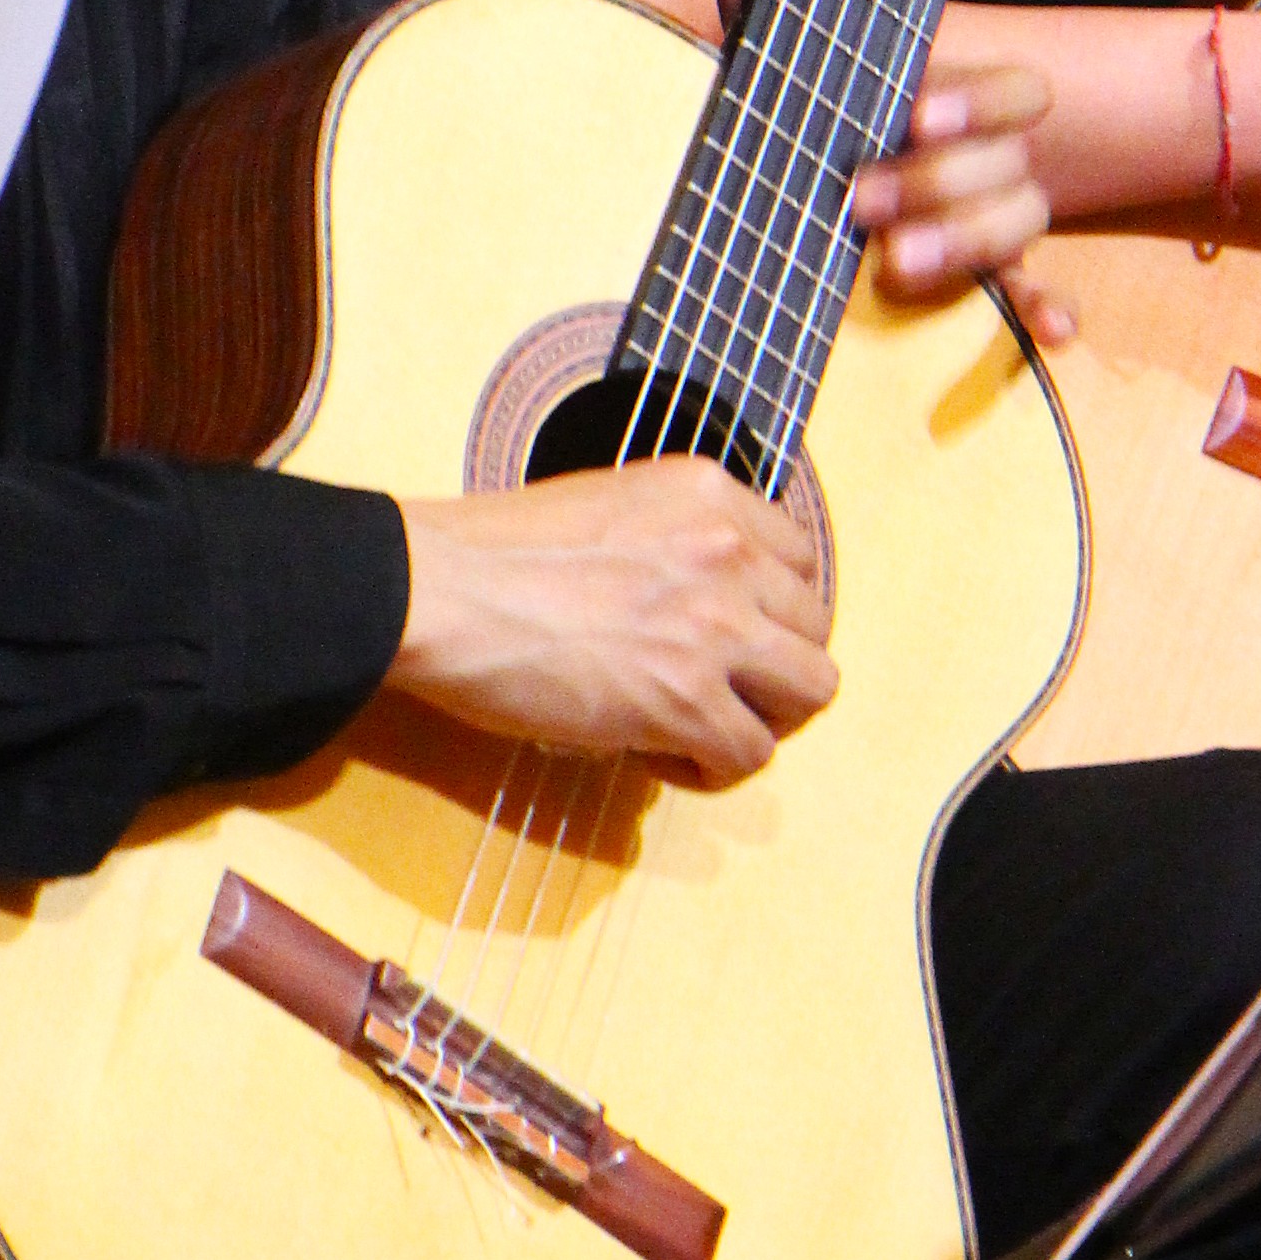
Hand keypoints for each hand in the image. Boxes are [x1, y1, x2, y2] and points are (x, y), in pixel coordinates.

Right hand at [389, 458, 837, 784]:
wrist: (445, 591)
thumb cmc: (495, 552)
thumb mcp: (612, 503)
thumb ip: (675, 538)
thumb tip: (692, 602)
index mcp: (709, 492)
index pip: (801, 558)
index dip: (771, 608)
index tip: (734, 634)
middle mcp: (731, 551)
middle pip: (815, 629)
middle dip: (773, 667)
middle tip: (721, 690)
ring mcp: (716, 626)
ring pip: (810, 692)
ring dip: (762, 717)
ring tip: (704, 728)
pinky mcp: (688, 699)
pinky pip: (748, 754)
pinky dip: (712, 767)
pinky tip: (660, 755)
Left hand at [705, 0, 1067, 341]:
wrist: (846, 163)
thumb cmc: (826, 103)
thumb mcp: (794, 52)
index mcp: (957, 93)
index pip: (1013, 91)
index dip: (973, 102)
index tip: (913, 115)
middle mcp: (987, 153)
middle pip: (1004, 165)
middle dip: (935, 184)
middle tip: (855, 202)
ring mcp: (995, 216)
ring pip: (1020, 224)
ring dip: (967, 243)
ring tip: (895, 266)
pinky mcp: (990, 279)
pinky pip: (1040, 296)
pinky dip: (1051, 312)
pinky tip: (1051, 333)